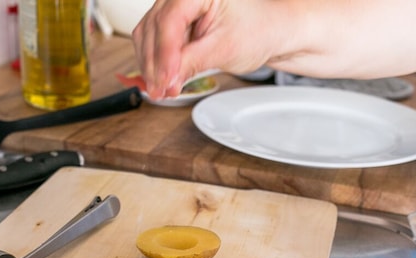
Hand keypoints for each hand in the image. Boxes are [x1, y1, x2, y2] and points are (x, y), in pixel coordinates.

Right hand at [132, 0, 273, 98]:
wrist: (267, 32)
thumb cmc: (256, 30)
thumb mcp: (225, 49)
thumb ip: (194, 62)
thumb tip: (168, 80)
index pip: (171, 20)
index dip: (164, 53)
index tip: (165, 79)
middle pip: (153, 27)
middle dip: (155, 63)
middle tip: (160, 91)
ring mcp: (174, 7)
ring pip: (148, 36)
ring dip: (151, 66)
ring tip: (160, 90)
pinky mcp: (173, 24)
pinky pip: (154, 42)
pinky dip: (156, 63)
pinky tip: (161, 81)